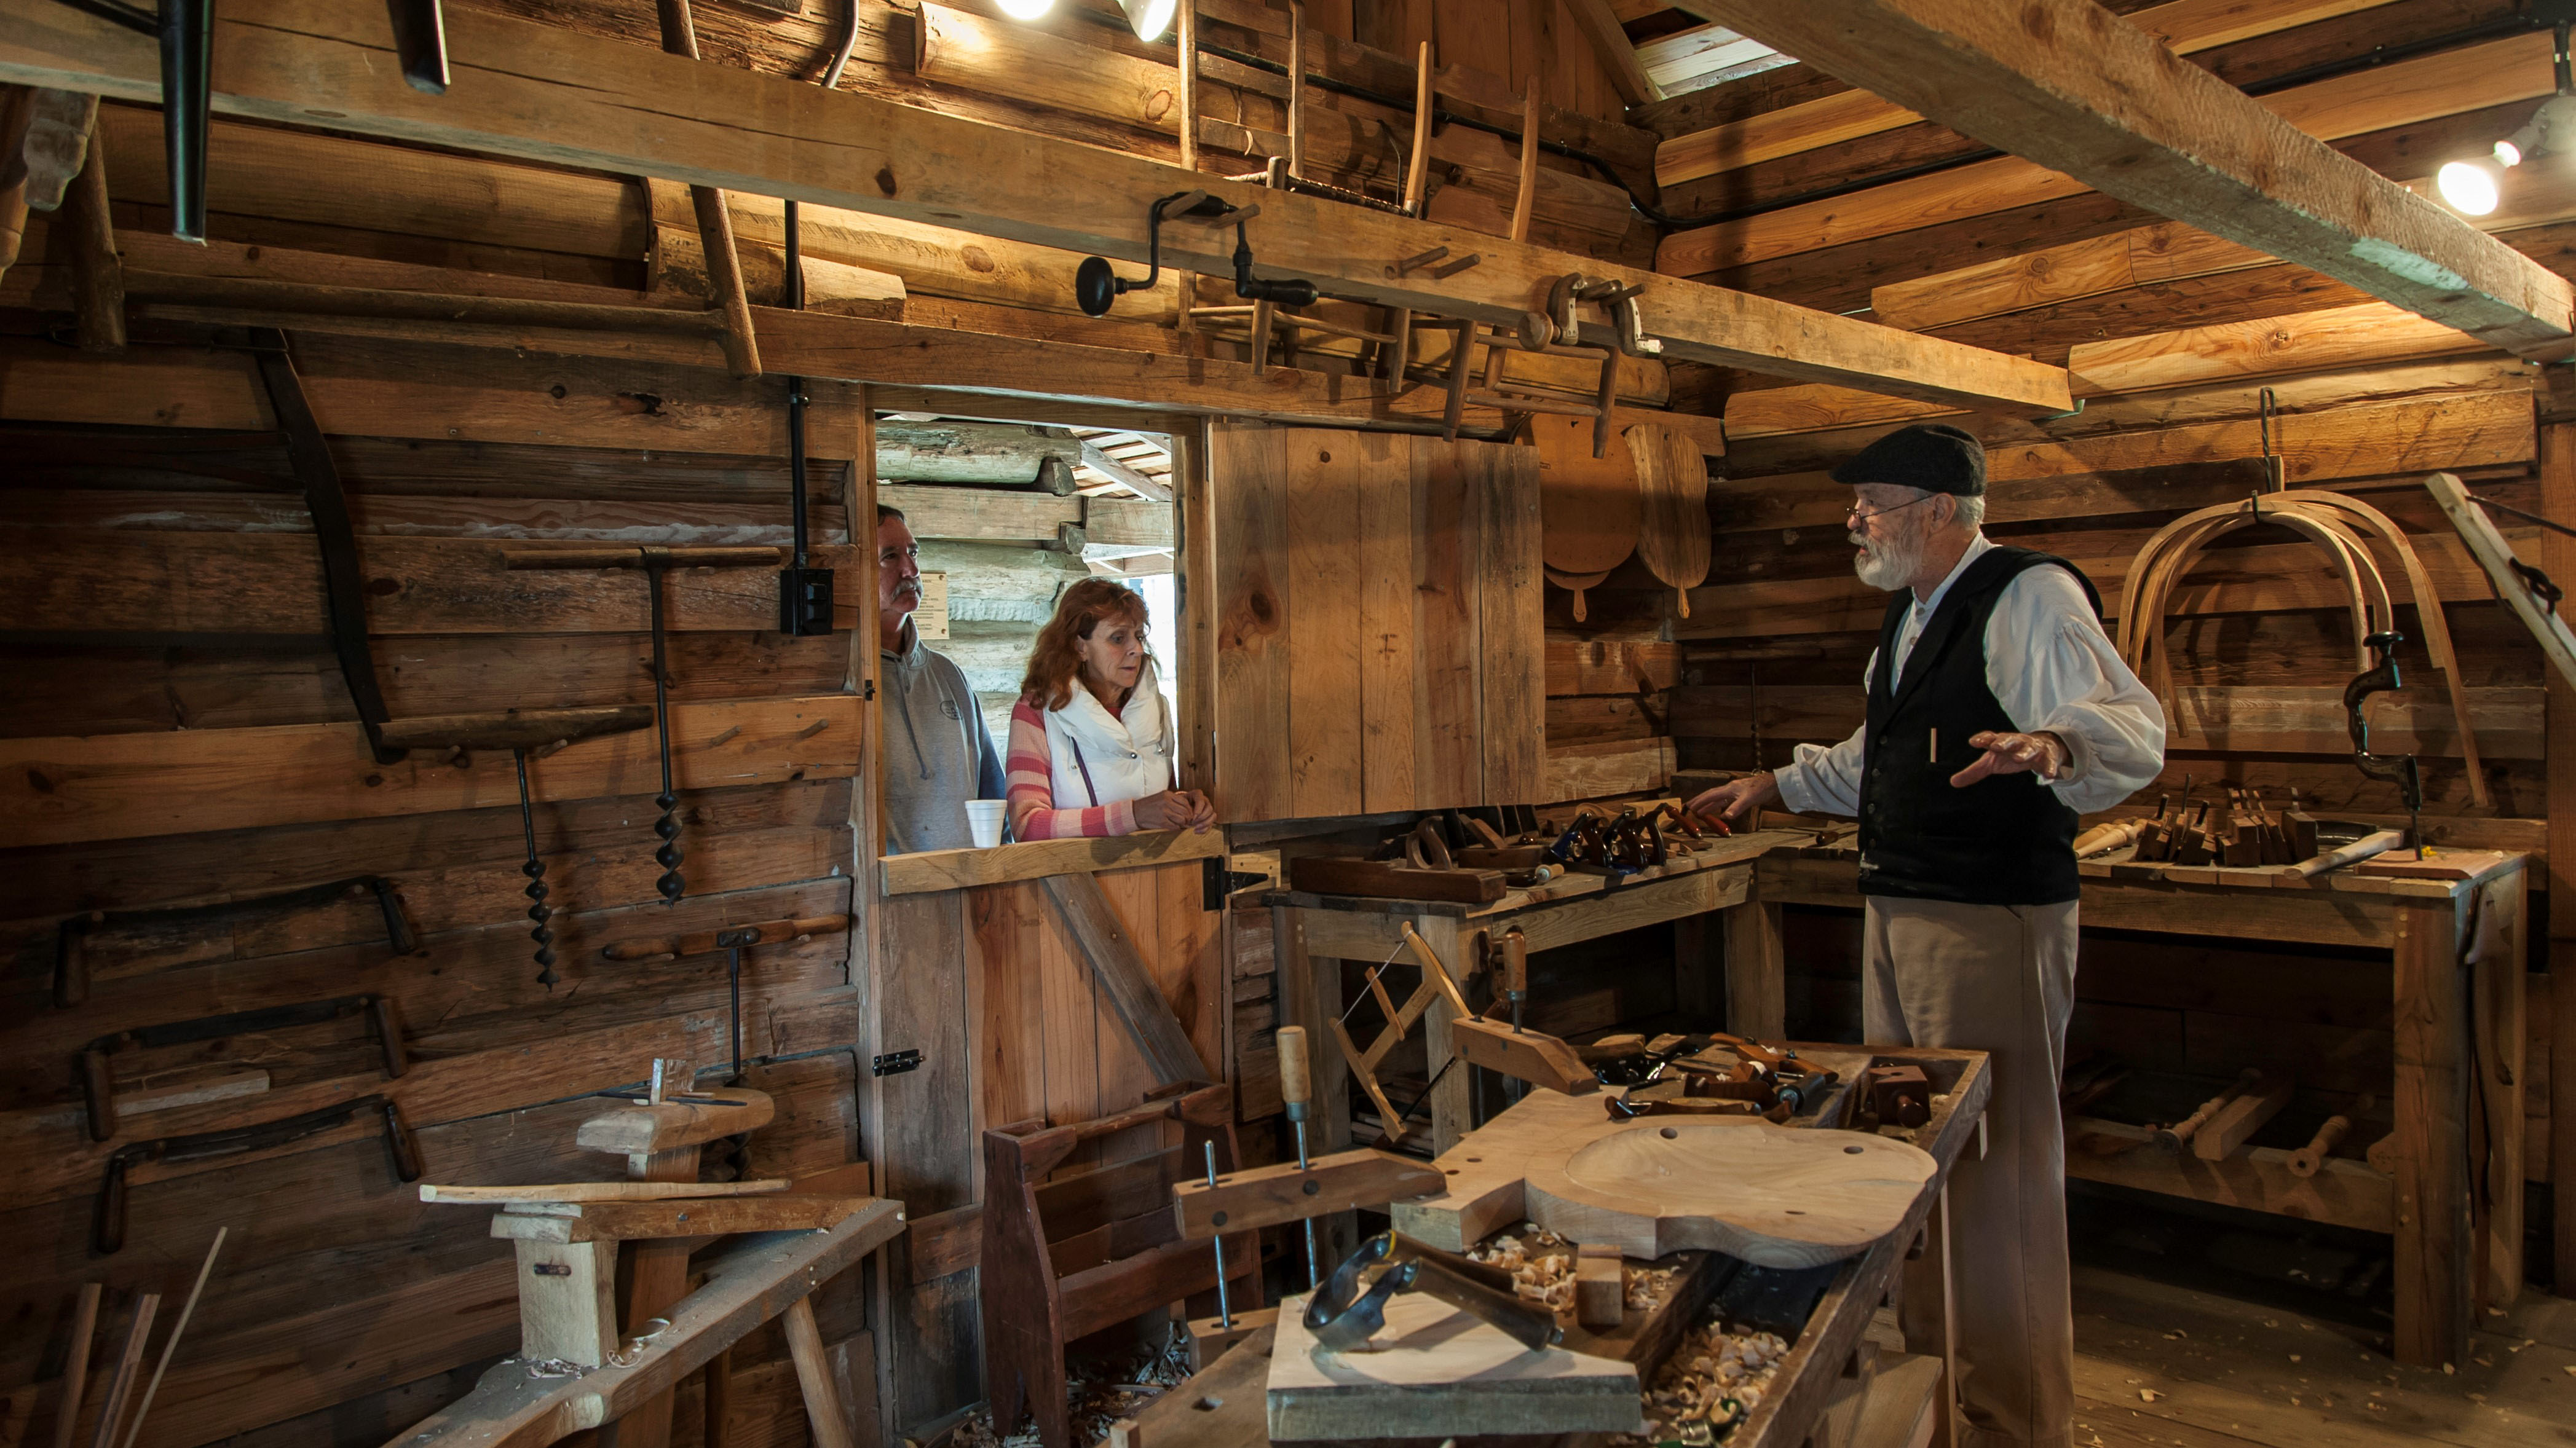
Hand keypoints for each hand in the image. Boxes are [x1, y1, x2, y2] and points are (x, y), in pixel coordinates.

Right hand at [1135, 789, 1218, 832]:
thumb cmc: (1149, 805)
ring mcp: (1164, 812)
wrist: (1135, 812)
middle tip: (1187, 820)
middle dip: (1188, 817)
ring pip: (1182, 819)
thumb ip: (1173, 800)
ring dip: (1182, 823)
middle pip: (1185, 811)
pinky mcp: (1161, 821)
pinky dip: (1176, 828)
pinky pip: (1175, 826)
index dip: (1189, 809)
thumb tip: (1187, 808)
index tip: (1189, 813)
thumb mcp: (1161, 797)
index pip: (1185, 802)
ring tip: (1180, 823)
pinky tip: (1173, 826)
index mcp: (1167, 795)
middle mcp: (1166, 802)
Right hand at [1686, 771, 1778, 825]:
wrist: (1775, 785)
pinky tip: (1721, 812)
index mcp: (1730, 789)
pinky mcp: (1742, 796)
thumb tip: (1725, 817)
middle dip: (1701, 801)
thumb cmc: (1763, 788)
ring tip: (1701, 811)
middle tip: (1690, 807)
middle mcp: (1731, 790)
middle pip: (1712, 795)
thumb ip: (1737, 808)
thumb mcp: (1749, 799)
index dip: (1700, 801)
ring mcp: (1736, 793)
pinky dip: (1721, 807)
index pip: (1711, 795)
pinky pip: (1727, 802)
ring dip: (1710, 805)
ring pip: (1719, 799)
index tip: (1690, 806)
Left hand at [1949, 730, 2067, 787]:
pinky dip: (2049, 767)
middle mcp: (2016, 742)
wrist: (2041, 747)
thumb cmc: (2010, 754)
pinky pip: (2049, 762)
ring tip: (2018, 758)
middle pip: (2009, 739)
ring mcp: (2033, 748)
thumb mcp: (1991, 762)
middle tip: (1996, 746)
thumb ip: (1974, 772)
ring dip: (2023, 753)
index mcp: (2001, 742)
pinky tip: (2049, 775)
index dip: (1982, 739)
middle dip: (2003, 742)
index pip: (1990, 737)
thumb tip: (1953, 782)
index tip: (1974, 742)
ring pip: (2028, 749)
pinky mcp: (2048, 756)